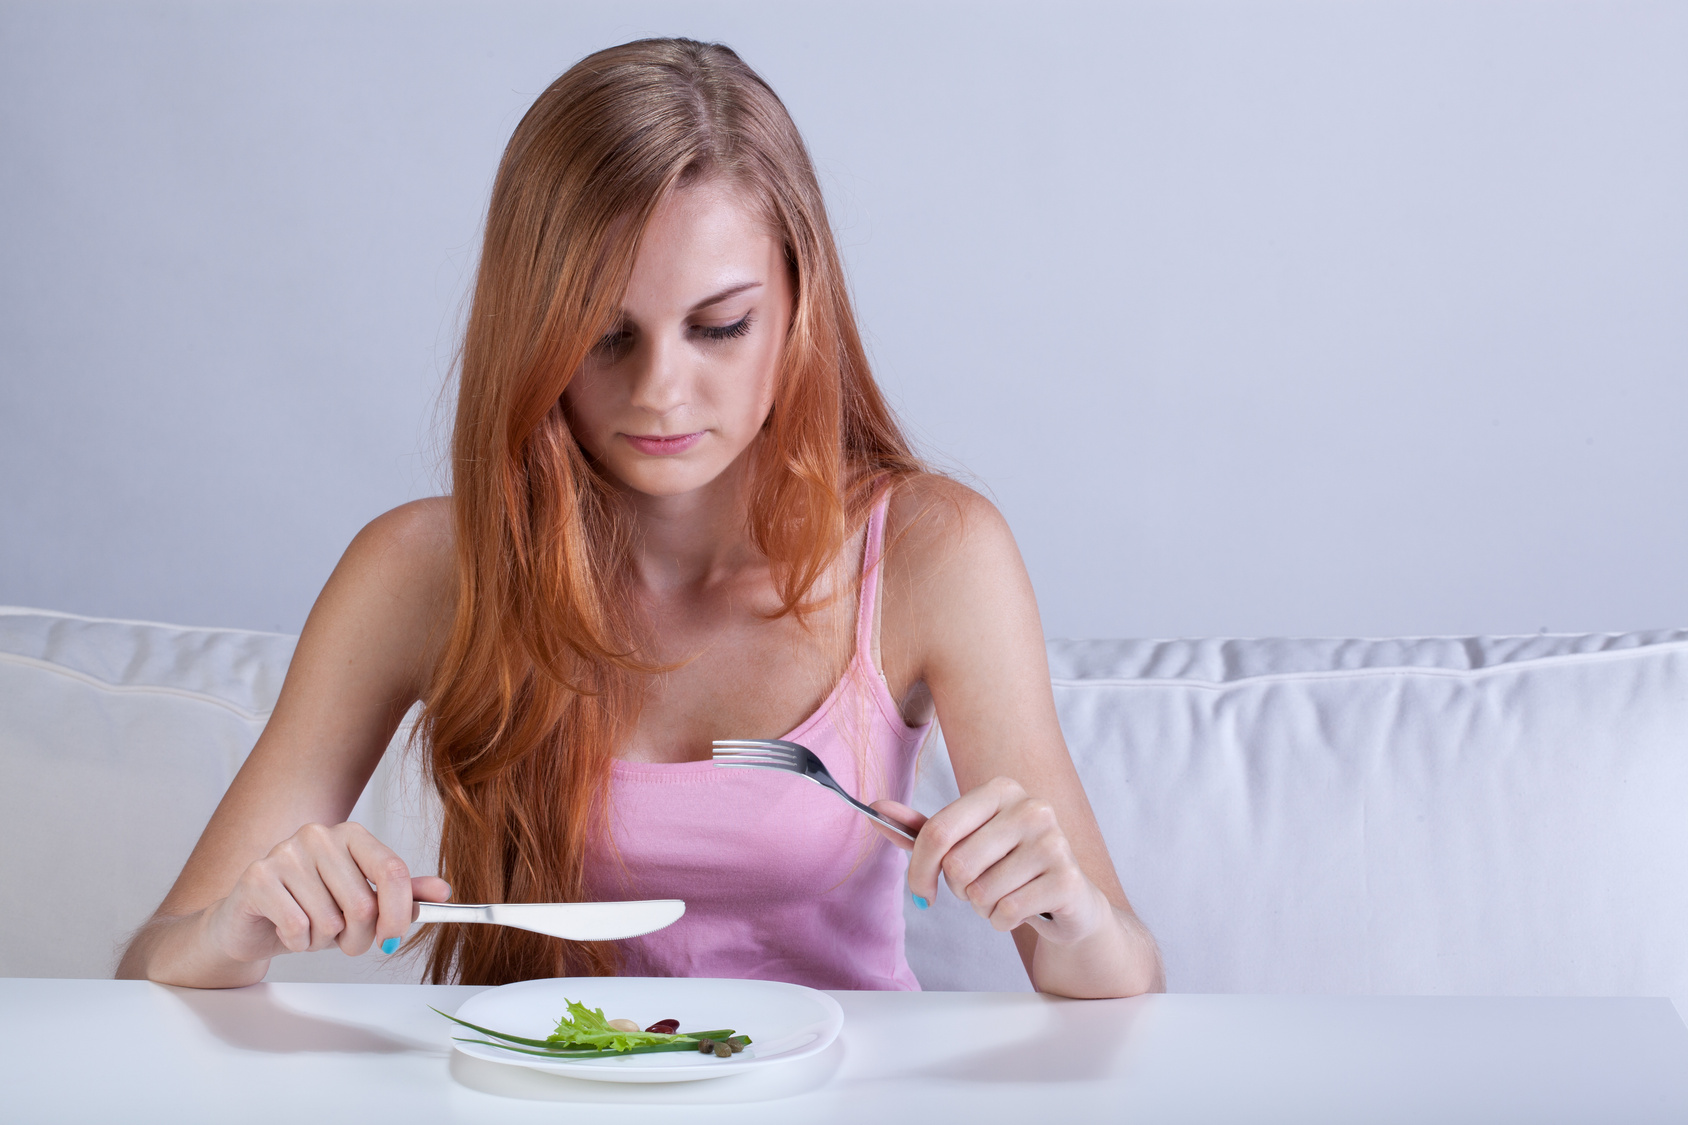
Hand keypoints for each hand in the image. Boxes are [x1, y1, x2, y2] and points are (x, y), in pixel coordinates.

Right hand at [203, 822, 450, 962]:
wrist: (251, 923)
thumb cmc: (310, 909)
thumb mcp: (361, 902)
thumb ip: (401, 895)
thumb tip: (442, 892)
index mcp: (352, 834)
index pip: (393, 871)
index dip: (400, 914)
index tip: (393, 939)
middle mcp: (319, 835)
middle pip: (364, 905)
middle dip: (357, 939)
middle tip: (341, 940)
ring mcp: (285, 852)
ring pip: (330, 921)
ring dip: (324, 941)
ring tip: (309, 929)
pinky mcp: (258, 877)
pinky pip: (298, 927)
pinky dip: (298, 943)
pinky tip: (287, 931)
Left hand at [872, 776, 1112, 942]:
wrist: (1066, 897)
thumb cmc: (1007, 865)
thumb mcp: (963, 842)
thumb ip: (920, 829)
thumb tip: (875, 808)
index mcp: (1001, 790)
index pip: (937, 831)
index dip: (919, 869)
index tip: (921, 890)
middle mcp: (1031, 808)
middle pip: (957, 865)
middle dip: (958, 890)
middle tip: (978, 887)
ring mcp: (1054, 842)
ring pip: (981, 892)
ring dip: (982, 907)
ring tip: (1003, 894)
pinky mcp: (1067, 879)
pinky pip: (1006, 911)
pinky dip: (1002, 921)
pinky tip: (1021, 908)